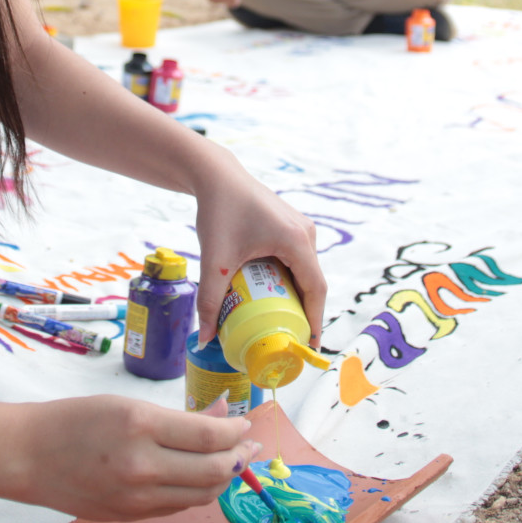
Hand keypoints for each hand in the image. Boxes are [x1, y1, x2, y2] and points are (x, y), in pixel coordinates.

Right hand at [15, 395, 258, 521]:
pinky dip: (196, 491)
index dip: (236, 430)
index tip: (244, 422)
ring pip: (201, 495)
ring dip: (223, 478)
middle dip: (239, 457)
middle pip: (214, 471)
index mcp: (140, 426)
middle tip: (249, 444)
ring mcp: (136, 498)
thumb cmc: (73, 421)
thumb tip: (222, 413)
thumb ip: (178, 415)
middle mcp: (142, 466)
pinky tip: (199, 476)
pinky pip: (177, 507)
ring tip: (231, 461)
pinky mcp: (130, 517)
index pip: (210, 435)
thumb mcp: (127, 404)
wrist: (28, 456)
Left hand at [191, 162, 323, 346]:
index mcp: (296, 240)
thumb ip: (209, 300)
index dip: (315, 320)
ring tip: (281, 321)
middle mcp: (305, 233)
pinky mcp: (290, 225)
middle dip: (303, 312)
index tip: (310, 346)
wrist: (216, 176)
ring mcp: (300, 227)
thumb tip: (207, 338)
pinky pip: (297, 258)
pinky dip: (288, 279)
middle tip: (290, 338)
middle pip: (312, 282)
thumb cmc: (219, 211)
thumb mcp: (215, 260)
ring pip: (304, 270)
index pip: (315, 290)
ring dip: (295, 295)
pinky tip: (272, 294)